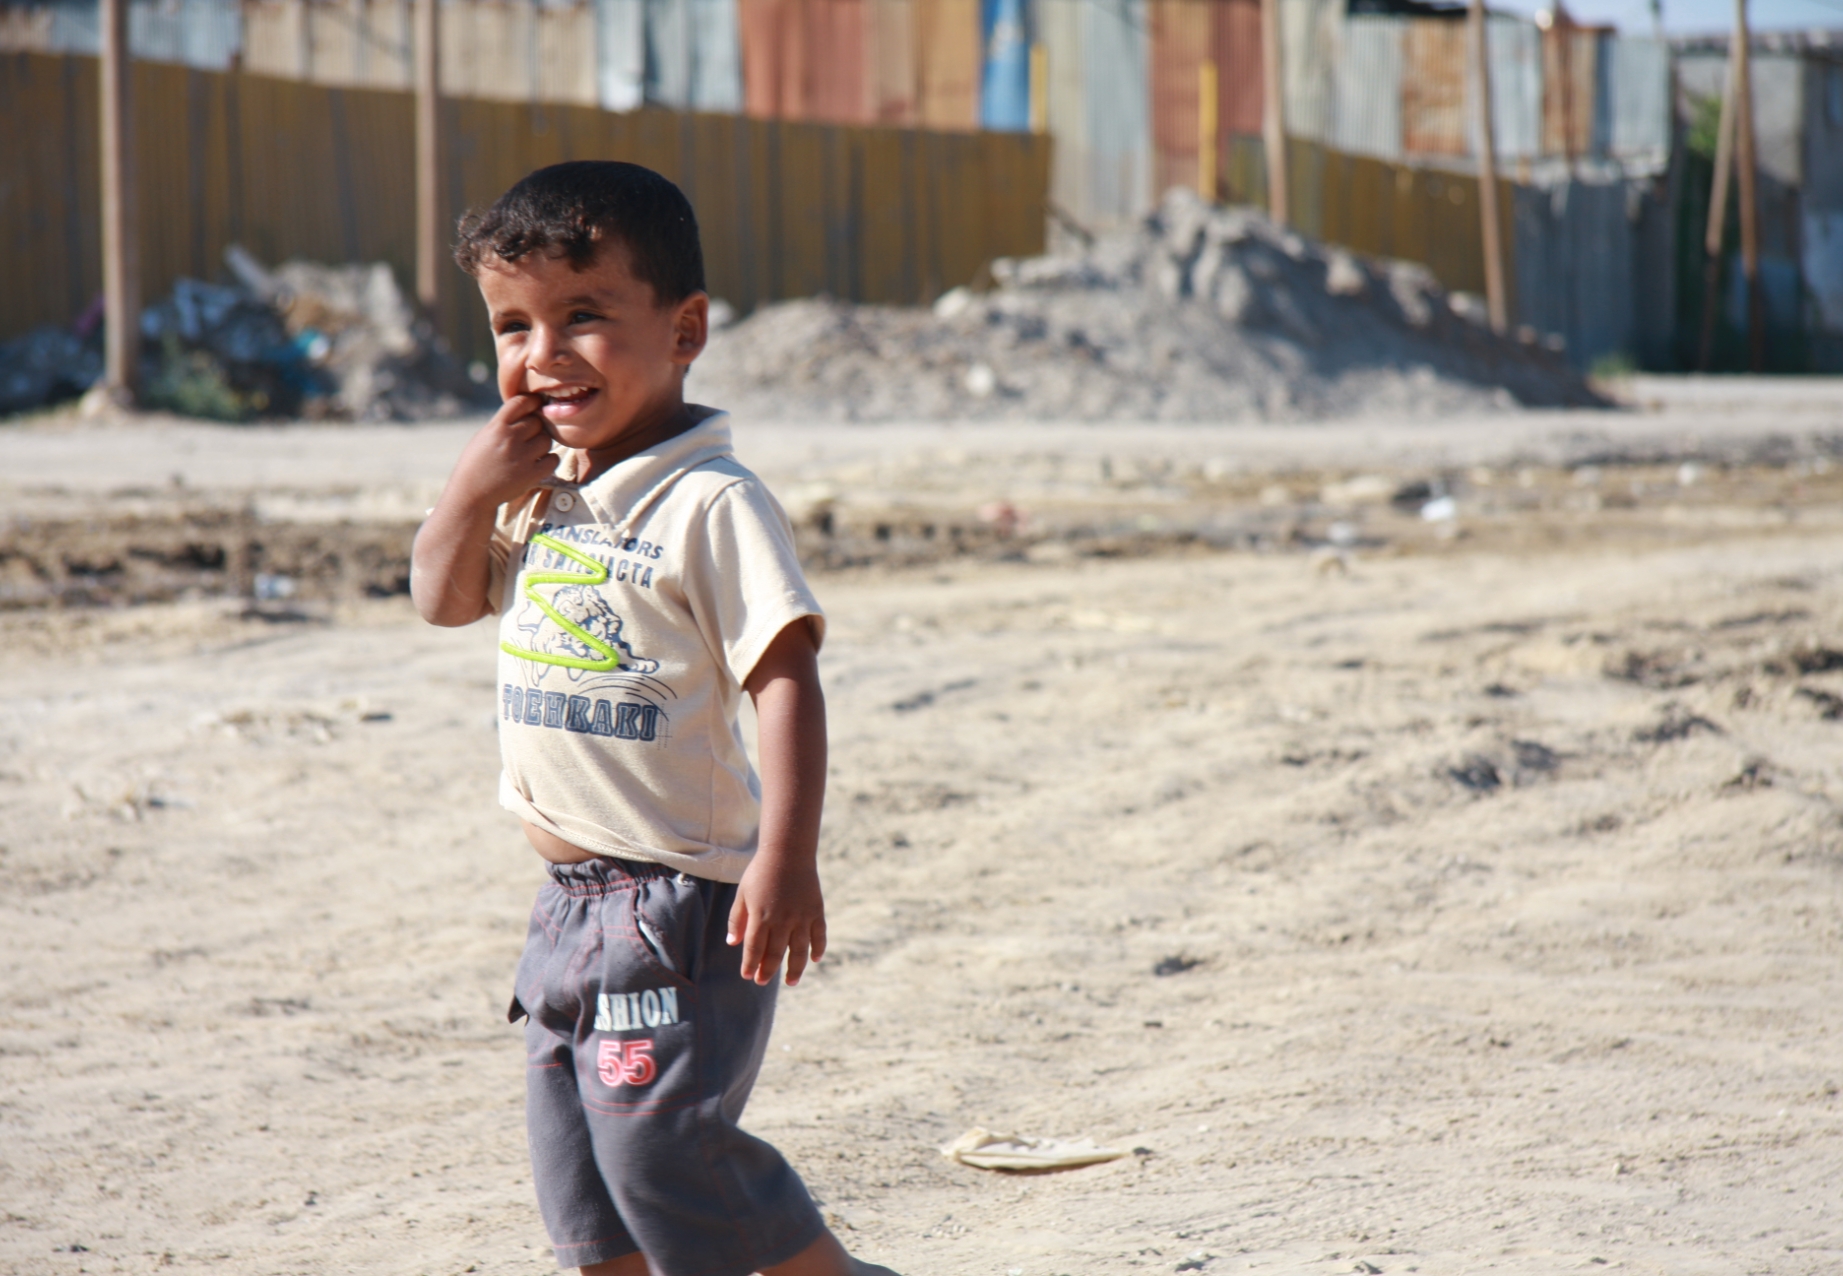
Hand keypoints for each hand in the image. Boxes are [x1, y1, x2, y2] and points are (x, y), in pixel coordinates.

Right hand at [445, 393, 557, 511]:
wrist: (472, 494)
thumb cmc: (477, 463)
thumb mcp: (484, 436)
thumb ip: (504, 423)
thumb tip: (528, 410)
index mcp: (496, 427)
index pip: (521, 402)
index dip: (532, 402)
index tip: (536, 405)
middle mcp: (510, 439)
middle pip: (537, 421)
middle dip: (535, 428)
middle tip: (527, 438)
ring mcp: (522, 457)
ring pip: (546, 440)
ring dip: (542, 444)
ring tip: (530, 452)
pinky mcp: (531, 475)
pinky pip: (553, 459)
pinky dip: (549, 460)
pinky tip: (539, 463)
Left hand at [728, 852, 826, 986]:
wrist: (788, 852)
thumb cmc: (761, 872)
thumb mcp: (743, 894)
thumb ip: (738, 919)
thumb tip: (733, 943)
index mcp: (761, 916)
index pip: (754, 948)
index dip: (750, 964)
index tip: (747, 976)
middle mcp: (782, 920)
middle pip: (775, 954)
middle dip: (768, 971)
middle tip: (762, 982)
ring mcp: (801, 917)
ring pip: (799, 951)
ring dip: (795, 969)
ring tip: (790, 982)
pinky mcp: (816, 912)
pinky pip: (819, 936)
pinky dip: (818, 949)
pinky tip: (815, 960)